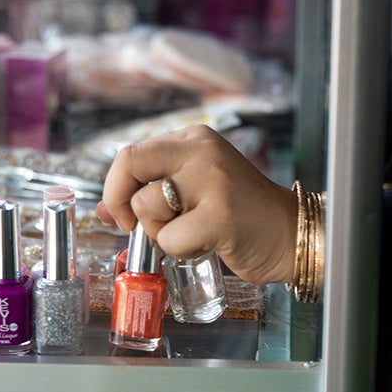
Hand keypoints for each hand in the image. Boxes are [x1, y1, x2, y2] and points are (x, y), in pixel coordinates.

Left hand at [96, 125, 297, 284]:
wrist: (289, 235)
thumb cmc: (239, 216)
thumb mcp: (194, 191)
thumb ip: (150, 192)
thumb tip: (102, 209)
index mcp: (194, 139)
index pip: (131, 153)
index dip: (115, 188)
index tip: (123, 214)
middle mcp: (201, 151)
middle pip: (129, 164)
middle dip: (120, 203)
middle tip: (133, 226)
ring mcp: (212, 181)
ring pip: (146, 208)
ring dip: (159, 233)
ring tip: (192, 233)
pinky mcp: (220, 215)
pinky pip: (169, 239)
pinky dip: (181, 252)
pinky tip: (206, 245)